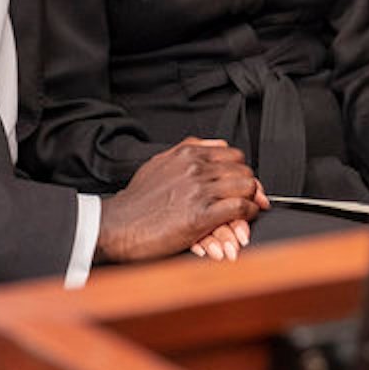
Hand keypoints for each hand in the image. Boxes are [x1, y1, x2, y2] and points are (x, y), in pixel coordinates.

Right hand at [97, 137, 266, 262]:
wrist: (117, 225)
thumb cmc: (136, 200)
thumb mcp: (159, 163)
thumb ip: (186, 150)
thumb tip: (213, 144)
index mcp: (186, 153)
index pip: (233, 154)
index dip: (242, 170)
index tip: (244, 183)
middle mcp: (195, 168)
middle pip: (243, 170)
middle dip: (251, 186)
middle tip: (251, 198)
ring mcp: (199, 191)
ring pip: (246, 187)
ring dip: (252, 201)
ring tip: (248, 210)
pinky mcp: (201, 216)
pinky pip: (239, 209)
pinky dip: (247, 214)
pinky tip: (242, 220)